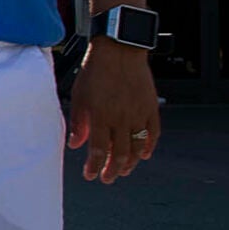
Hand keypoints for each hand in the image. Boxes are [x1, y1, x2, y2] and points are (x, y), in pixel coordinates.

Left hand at [67, 42, 158, 183]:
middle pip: (118, 154)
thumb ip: (78, 123)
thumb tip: (75, 145)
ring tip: (124, 170)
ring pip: (137, 147)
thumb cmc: (96, 70)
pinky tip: (144, 154)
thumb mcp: (80, 96)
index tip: (90, 175)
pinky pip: (153, 133)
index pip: (96, 151)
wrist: (119, 50)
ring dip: (130, 163)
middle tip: (107, 178)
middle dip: (112, 170)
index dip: (93, 167)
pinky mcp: (151, 107)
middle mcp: (121, 118)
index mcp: (100, 116)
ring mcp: (138, 114)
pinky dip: (149, 146)